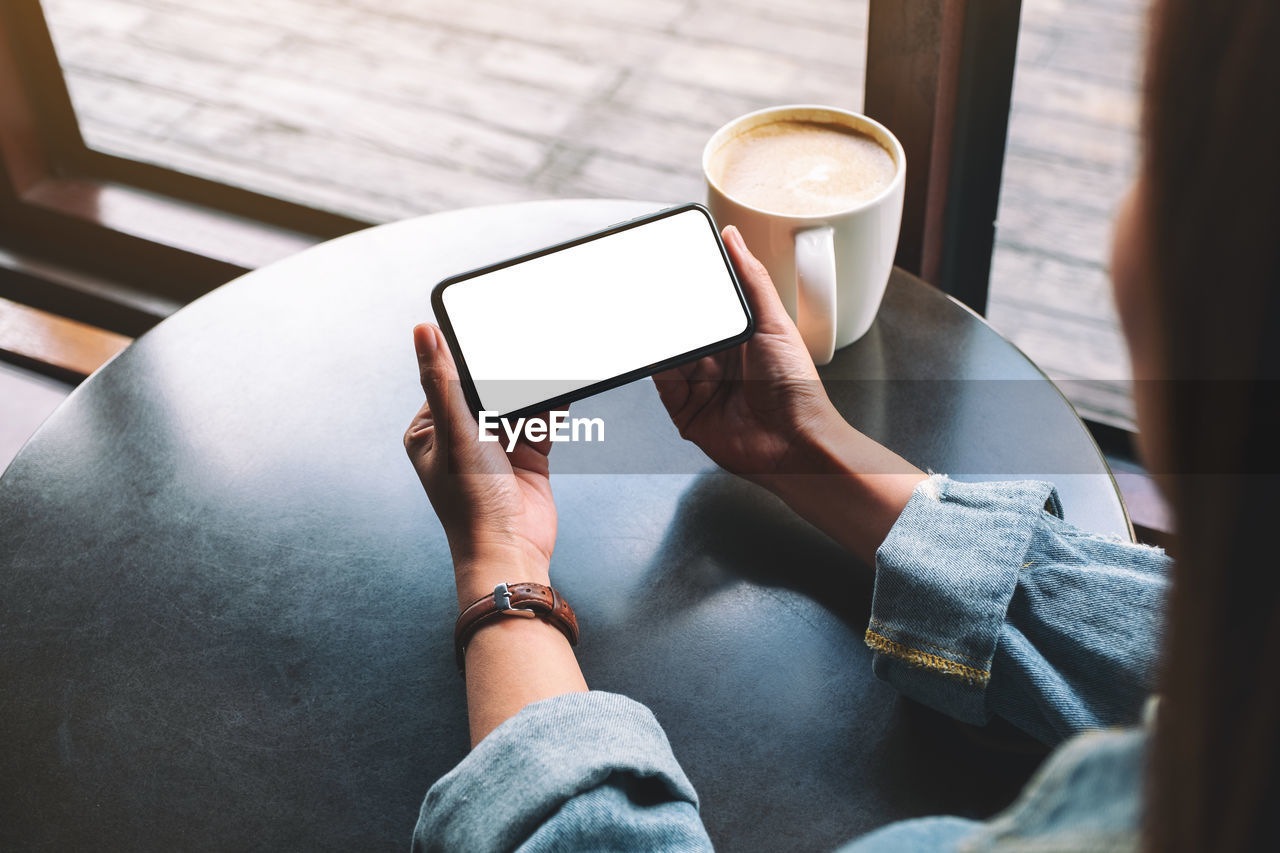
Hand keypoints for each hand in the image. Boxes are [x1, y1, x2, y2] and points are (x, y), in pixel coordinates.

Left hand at [404, 324, 556, 606]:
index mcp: (430, 429)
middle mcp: (462, 435)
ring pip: (517, 402)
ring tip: (548, 366)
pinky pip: (542, 420)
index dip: (470, 357)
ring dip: (532, 389)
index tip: (489, 329)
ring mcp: (496, 446)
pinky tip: (562, 391)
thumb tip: (422, 330)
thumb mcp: (456, 432)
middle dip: (508, 372)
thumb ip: (443, 380)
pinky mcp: (528, 456)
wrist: (511, 551)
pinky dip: (552, 407)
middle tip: (526, 346)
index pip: (450, 378)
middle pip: (487, 388)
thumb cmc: (472, 503)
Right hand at [657, 226, 925, 564]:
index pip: (706, 303)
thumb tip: (734, 237)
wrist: (793, 445)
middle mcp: (718, 360)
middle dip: (666, 309)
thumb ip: (751, 279)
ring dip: (658, 334)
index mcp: (740, 335)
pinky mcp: (684, 410)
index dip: (688, 285)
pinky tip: (651, 348)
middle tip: (647, 284)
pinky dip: (653, 364)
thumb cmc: (797, 390)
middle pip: (683, 327)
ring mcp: (699, 385)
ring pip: (668, 351)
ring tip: (643, 311)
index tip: (670, 263)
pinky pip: (661, 382)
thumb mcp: (775, 323)